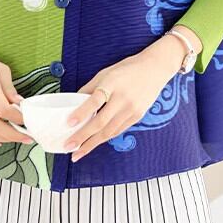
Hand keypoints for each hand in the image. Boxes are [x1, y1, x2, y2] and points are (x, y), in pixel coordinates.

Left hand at [63, 39, 183, 161]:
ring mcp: (131, 109)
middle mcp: (122, 98)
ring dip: (92, 143)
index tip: (70, 122)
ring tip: (79, 152)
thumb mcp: (105, 73)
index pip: (95, 100)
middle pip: (101, 121)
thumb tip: (74, 102)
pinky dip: (105, 138)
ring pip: (109, 131)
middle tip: (69, 146)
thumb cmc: (128, 69)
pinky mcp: (137, 117)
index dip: (82, 112)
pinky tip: (94, 143)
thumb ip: (90, 88)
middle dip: (83, 136)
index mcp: (112, 83)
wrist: (154, 69)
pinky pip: (118, 130)